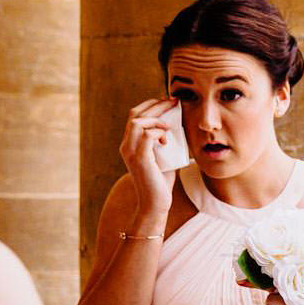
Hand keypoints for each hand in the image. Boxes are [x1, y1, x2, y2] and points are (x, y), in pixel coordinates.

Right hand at [121, 98, 178, 220]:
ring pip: (138, 122)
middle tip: (173, 102)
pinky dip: (158, 132)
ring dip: (156, 119)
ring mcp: (130, 152)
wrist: (156, 202)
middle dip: (156, 105)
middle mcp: (126, 145)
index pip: (135, 115)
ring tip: (169, 127)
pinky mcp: (139, 159)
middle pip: (135, 114)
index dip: (151, 105)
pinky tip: (166, 140)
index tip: (168, 101)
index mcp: (129, 143)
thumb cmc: (161, 180)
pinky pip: (147, 135)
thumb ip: (164, 141)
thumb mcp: (163, 155)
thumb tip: (177, 125)